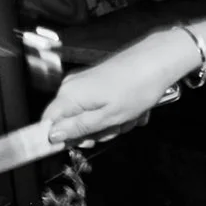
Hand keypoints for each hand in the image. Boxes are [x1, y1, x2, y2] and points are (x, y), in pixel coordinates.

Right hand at [42, 32, 185, 144]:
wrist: (157, 61)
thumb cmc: (136, 88)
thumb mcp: (108, 117)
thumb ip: (78, 128)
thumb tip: (53, 136)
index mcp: (70, 95)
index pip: (48, 124)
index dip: (62, 138)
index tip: (83, 144)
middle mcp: (73, 87)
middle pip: (71, 124)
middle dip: (95, 132)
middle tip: (114, 128)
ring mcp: (86, 84)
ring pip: (90, 118)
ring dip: (111, 124)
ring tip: (128, 116)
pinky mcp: (98, 83)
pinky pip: (100, 108)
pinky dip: (116, 113)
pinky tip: (132, 110)